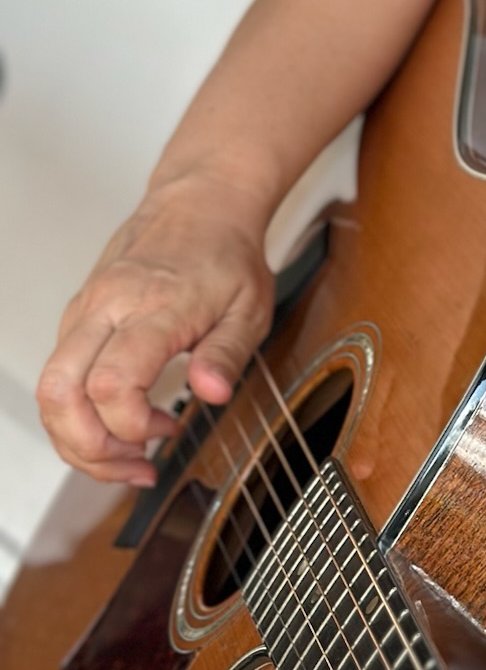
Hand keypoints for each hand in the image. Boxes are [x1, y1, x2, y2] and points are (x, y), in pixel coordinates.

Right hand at [36, 175, 274, 485]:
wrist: (200, 204)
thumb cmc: (226, 254)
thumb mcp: (250, 308)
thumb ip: (228, 355)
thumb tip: (211, 394)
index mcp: (155, 307)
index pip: (114, 383)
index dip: (131, 428)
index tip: (169, 432)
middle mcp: (108, 307)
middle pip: (61, 392)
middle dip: (90, 447)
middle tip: (137, 465)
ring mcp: (86, 311)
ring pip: (50, 387)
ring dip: (78, 438)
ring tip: (127, 456)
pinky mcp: (78, 318)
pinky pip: (58, 374)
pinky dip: (76, 413)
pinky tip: (117, 425)